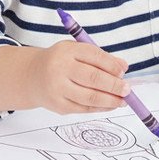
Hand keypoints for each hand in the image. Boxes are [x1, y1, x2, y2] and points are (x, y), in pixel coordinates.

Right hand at [0, 40, 131, 116]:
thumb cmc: (60, 61)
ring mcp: (58, 88)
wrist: (32, 76)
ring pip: (90, 97)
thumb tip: (123, 67)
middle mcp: (60, 68)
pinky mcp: (58, 105)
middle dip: (114, 85)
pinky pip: (84, 109)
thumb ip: (99, 57)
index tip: (124, 71)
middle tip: (127, 89)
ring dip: (110, 100)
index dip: (112, 65)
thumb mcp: (76, 51)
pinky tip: (110, 105)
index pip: (94, 56)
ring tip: (123, 101)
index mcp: (67, 51)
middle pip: (93, 78)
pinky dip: (100, 108)